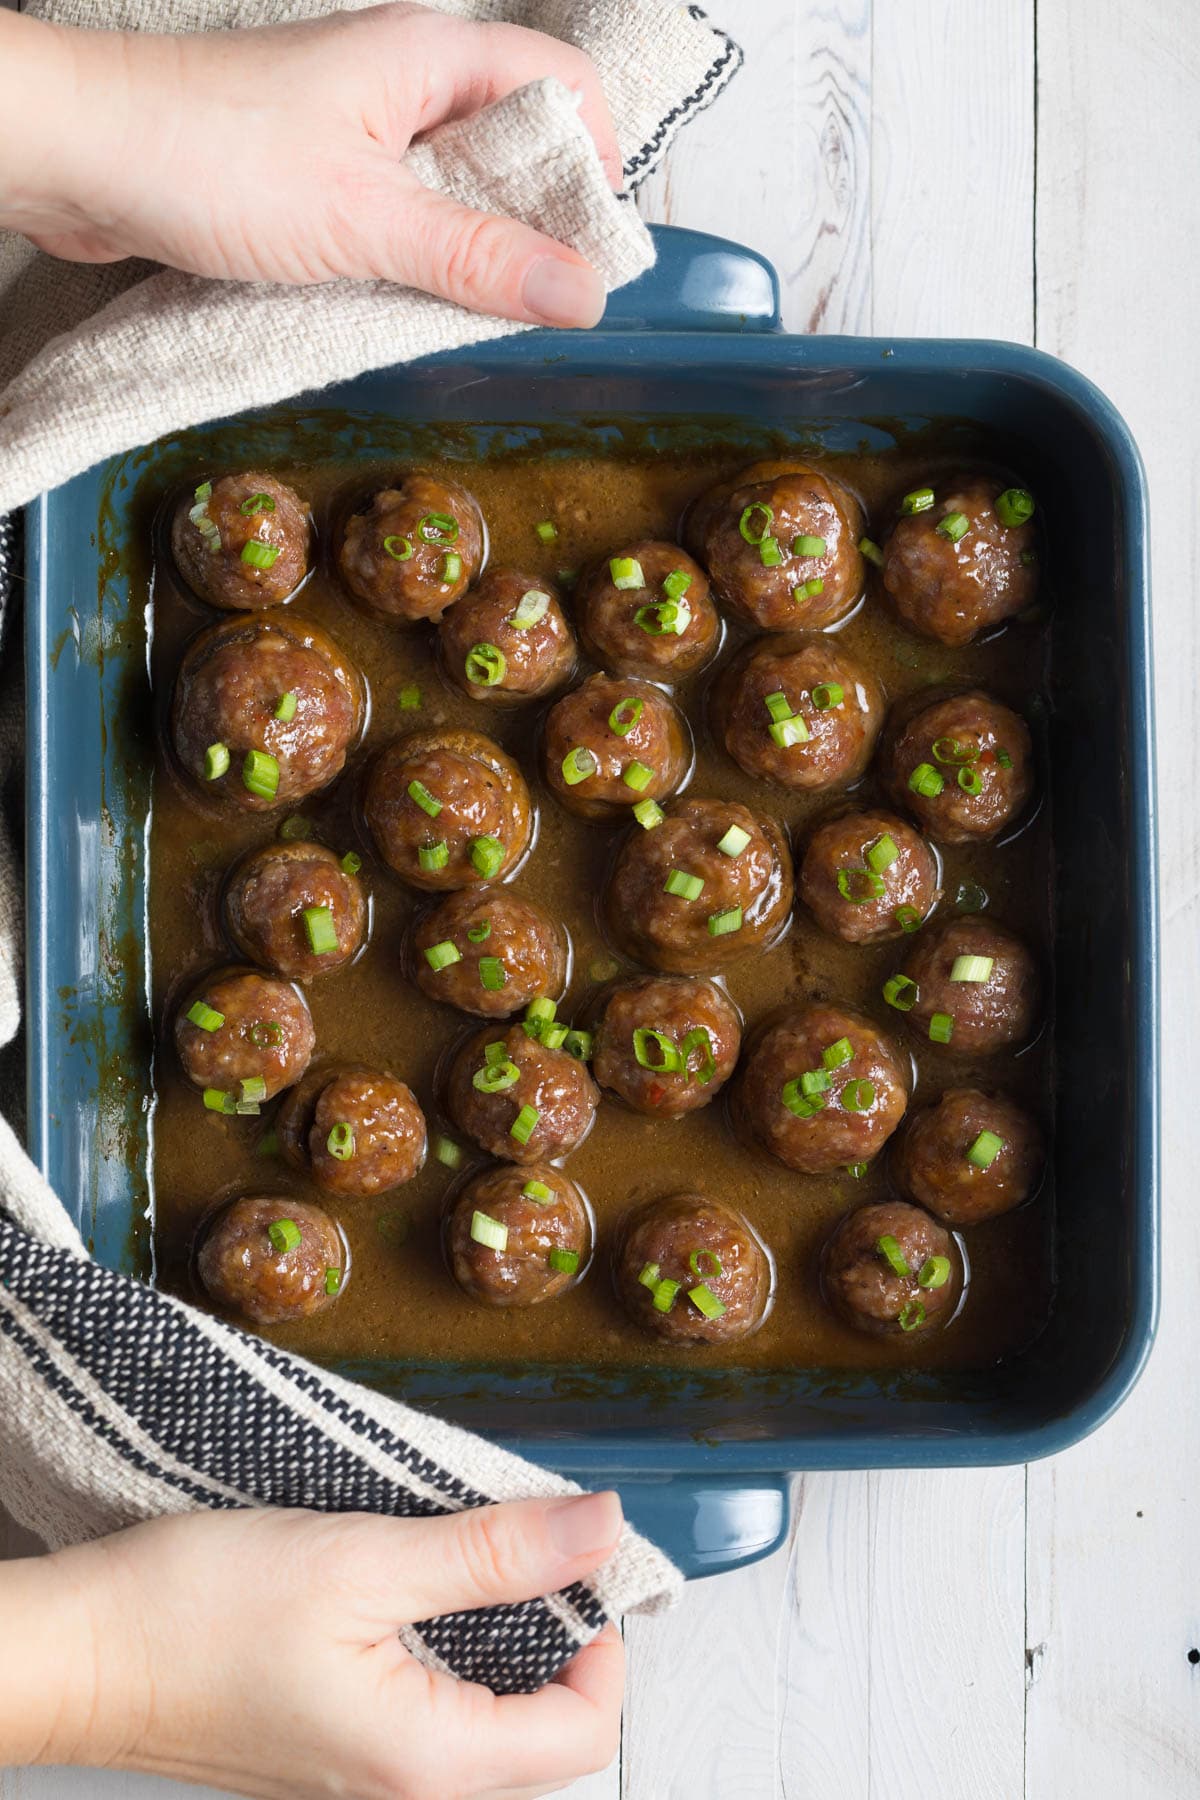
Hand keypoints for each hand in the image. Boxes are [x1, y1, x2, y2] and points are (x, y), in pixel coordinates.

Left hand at [0, 4, 618, 324]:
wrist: (78, 154)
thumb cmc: (206, 154)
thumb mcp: (366, 221)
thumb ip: (478, 258)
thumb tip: (583, 293)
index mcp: (432, 57)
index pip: (566, 90)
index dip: (595, 168)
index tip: (588, 255)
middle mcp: (403, 80)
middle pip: (518, 146)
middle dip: (535, 226)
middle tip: (526, 302)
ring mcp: (360, 125)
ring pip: (457, 189)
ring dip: (469, 254)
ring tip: (457, 311)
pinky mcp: (320, 173)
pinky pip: (400, 216)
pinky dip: (413, 262)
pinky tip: (399, 304)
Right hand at [1, 1492, 624, 1797]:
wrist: (84, 1654)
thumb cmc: (195, 1616)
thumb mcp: (363, 1561)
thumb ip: (493, 1553)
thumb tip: (598, 1528)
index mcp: (425, 1763)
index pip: (584, 1736)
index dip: (606, 1646)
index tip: (581, 1564)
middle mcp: (404, 1795)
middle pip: (545, 1739)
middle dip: (560, 1640)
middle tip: (531, 1550)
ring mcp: (368, 1783)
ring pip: (490, 1726)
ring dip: (506, 1641)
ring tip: (472, 1562)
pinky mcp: (341, 1756)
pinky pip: (434, 1719)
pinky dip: (452, 1653)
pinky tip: (419, 1593)